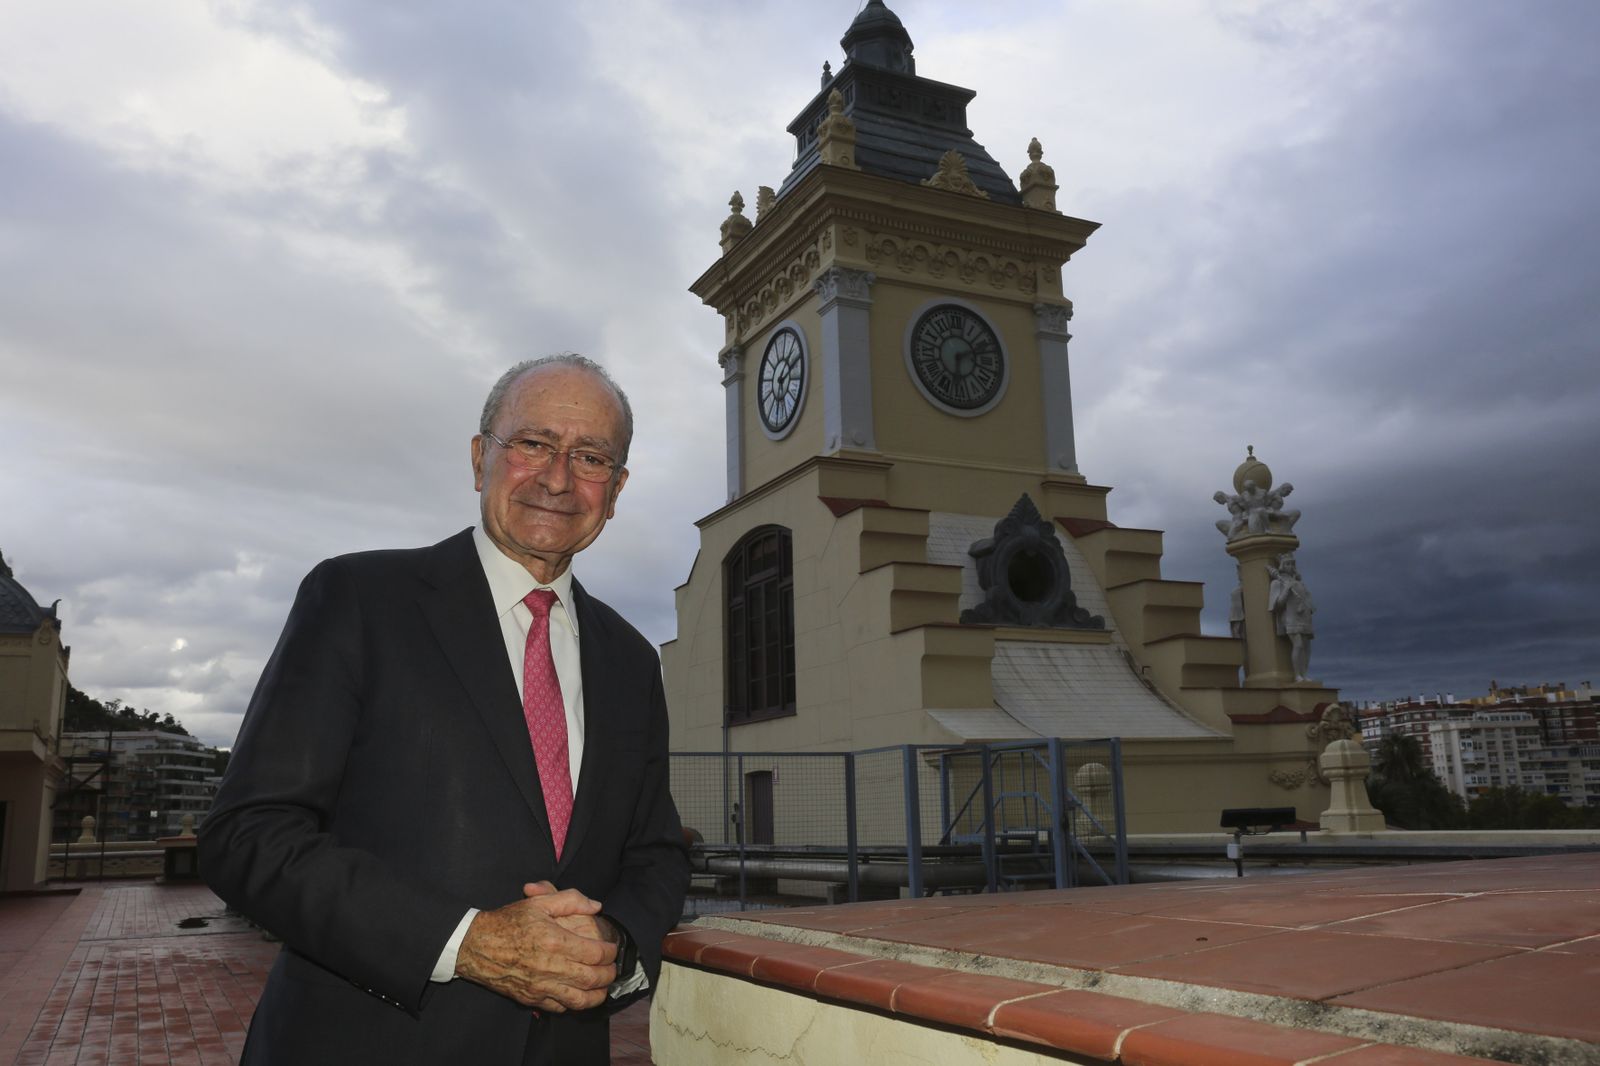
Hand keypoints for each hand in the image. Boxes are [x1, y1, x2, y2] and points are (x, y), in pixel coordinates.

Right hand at [456, 885, 618, 1010]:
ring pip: (579, 1000)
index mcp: (554, 941)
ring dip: (597, 995)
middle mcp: (549, 967)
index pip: (595, 953)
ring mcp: (540, 986)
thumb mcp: (538, 902)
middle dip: (609, 974)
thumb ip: (571, 900)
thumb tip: (596, 906)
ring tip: (603, 986)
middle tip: (613, 968)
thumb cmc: (508, 922)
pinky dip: (574, 1003)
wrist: (475, 945)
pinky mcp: (531, 999)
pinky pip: (560, 1008)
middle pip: (592, 978)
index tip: (612, 948)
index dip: (610, 952)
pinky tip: (578, 994)